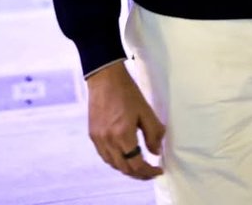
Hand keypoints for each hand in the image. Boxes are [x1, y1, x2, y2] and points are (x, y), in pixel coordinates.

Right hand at [86, 61, 164, 179]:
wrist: (105, 78)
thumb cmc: (127, 91)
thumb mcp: (145, 109)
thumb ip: (153, 132)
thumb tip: (156, 151)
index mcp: (122, 134)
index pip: (136, 164)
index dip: (148, 172)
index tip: (159, 170)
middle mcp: (108, 141)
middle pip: (124, 168)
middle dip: (139, 174)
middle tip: (151, 172)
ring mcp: (98, 139)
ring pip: (113, 164)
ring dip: (127, 169)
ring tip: (140, 166)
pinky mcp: (93, 135)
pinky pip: (105, 156)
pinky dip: (116, 161)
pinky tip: (124, 156)